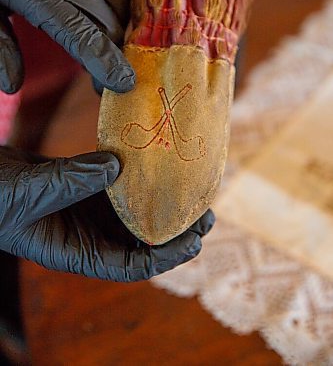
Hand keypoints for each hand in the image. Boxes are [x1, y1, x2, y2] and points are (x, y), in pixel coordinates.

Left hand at [0, 0, 134, 94]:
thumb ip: (0, 47)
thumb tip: (12, 86)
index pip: (84, 37)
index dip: (106, 63)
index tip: (123, 84)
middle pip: (108, 26)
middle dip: (111, 55)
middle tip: (103, 74)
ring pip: (121, 7)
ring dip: (117, 30)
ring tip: (104, 40)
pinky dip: (121, 5)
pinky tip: (107, 11)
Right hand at [0, 147, 214, 280]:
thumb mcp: (29, 193)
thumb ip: (71, 181)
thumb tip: (117, 166)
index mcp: (76, 252)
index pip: (132, 266)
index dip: (166, 257)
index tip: (195, 240)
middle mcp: (88, 235)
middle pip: (141, 240)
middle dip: (174, 230)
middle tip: (205, 211)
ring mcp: (87, 210)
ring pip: (133, 211)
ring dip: (160, 202)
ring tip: (189, 187)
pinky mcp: (84, 185)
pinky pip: (117, 185)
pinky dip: (135, 176)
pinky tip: (153, 163)